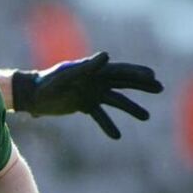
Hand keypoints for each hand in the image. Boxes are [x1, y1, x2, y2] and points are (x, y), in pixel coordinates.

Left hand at [11, 51, 163, 138]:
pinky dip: (108, 125)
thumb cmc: (48, 82)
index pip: (121, 70)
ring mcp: (92, 93)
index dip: (137, 73)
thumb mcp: (68, 75)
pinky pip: (100, 116)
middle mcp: (96, 80)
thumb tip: (107, 56)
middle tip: (160, 88)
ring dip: (131, 108)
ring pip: (116, 101)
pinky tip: (117, 136)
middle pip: (124, 83)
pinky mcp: (85, 106)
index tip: (153, 76)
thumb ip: (87, 67)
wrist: (33, 94)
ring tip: (146, 117)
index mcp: (94, 69)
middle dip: (142, 86)